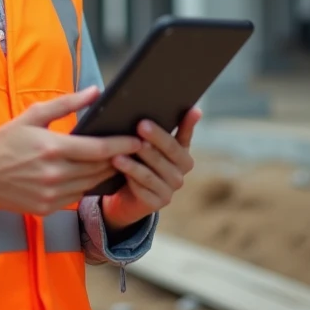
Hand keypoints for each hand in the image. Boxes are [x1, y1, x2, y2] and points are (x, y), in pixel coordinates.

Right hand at [0, 87, 143, 215]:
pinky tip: (89, 174)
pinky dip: (85, 185)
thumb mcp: (32, 116)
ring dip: (104, 173)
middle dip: (118, 159)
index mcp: (53, 148)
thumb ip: (67, 104)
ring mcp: (51, 195)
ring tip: (116, 161)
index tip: (137, 140)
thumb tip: (95, 91)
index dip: (122, 145)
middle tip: (132, 149)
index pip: (99, 149)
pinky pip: (76, 195)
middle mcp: (55, 174)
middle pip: (99, 168)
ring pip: (90, 184)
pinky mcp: (48, 208)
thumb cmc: (5, 141)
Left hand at [102, 107, 200, 230]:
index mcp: (183, 154)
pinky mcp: (157, 203)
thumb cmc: (138, 162)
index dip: (187, 123)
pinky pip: (143, 189)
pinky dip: (131, 179)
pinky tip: (119, 171)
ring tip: (119, 153)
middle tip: (141, 125)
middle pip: (169, 151)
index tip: (190, 110)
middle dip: (155, 138)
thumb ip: (158, 130)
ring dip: (135, 162)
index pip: (184, 136)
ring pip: (153, 172)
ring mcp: (171, 189)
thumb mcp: (148, 145)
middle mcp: (181, 172)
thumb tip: (167, 105)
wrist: (126, 196)